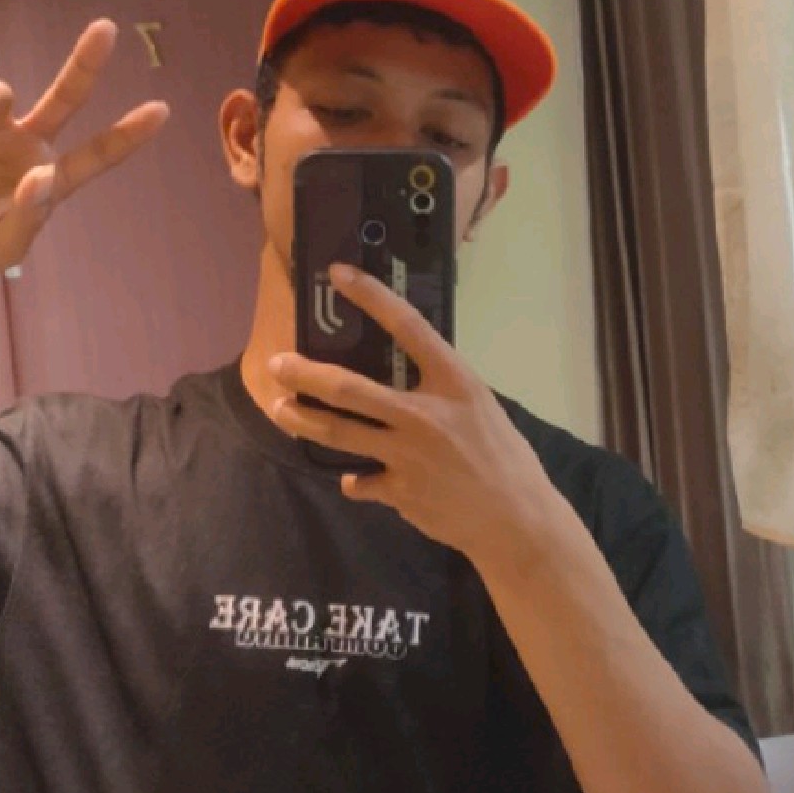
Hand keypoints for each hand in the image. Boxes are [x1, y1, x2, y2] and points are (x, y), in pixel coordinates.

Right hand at [0, 20, 168, 285]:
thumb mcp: (2, 249)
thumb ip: (26, 217)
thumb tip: (42, 176)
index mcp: (52, 180)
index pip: (98, 154)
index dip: (128, 134)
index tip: (162, 110)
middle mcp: (30, 147)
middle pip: (67, 97)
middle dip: (85, 63)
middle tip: (106, 28)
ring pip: (3, 92)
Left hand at [268, 264, 555, 563]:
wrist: (516, 519)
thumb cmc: (503, 453)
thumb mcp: (478, 403)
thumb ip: (438, 386)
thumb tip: (400, 374)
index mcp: (453, 382)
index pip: (407, 327)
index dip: (371, 297)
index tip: (338, 274)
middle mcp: (424, 414)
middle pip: (349, 389)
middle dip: (305, 375)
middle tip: (277, 363)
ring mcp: (407, 455)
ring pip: (339, 433)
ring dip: (302, 420)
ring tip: (278, 408)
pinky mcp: (398, 492)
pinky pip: (360, 481)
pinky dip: (353, 479)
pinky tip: (350, 478)